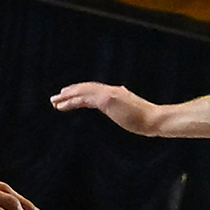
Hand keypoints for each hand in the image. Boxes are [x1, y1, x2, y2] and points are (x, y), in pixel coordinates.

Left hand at [50, 81, 166, 134]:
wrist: (154, 119)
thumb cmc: (146, 120)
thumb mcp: (132, 113)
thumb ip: (124, 109)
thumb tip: (122, 110)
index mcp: (116, 93)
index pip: (94, 90)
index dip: (81, 92)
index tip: (70, 96)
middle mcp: (111, 90)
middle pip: (85, 88)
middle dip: (70, 93)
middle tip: (56, 97)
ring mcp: (108, 93)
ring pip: (82, 92)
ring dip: (66, 96)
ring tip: (54, 101)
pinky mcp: (106, 99)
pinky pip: (84, 98)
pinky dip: (71, 101)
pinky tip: (62, 105)